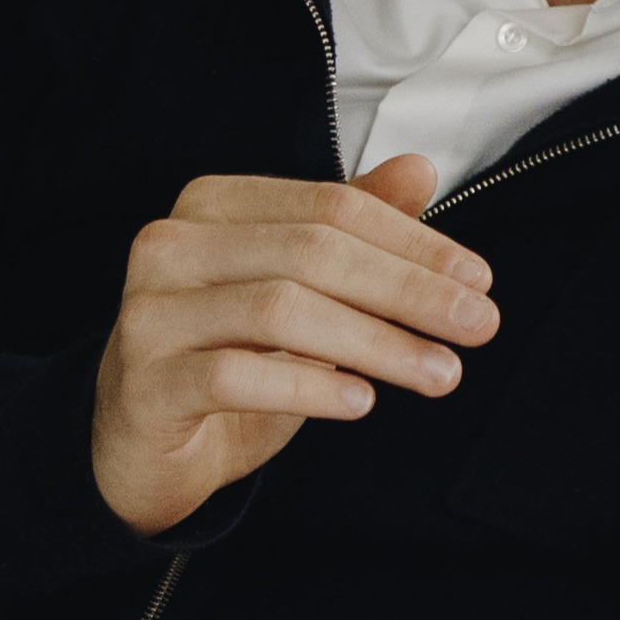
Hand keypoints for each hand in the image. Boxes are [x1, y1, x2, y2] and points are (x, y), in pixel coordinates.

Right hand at [91, 156, 498, 534]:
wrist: (141, 448)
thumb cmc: (225, 362)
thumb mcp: (301, 294)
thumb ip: (352, 233)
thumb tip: (419, 172)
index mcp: (214, 207)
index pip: (331, 207)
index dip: (413, 243)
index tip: (478, 280)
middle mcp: (172, 246)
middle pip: (312, 251)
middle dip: (408, 290)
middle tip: (476, 326)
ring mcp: (151, 312)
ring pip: (280, 309)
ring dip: (375, 343)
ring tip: (439, 372)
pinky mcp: (145, 381)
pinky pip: (236, 375)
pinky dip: (309, 385)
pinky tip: (361, 400)